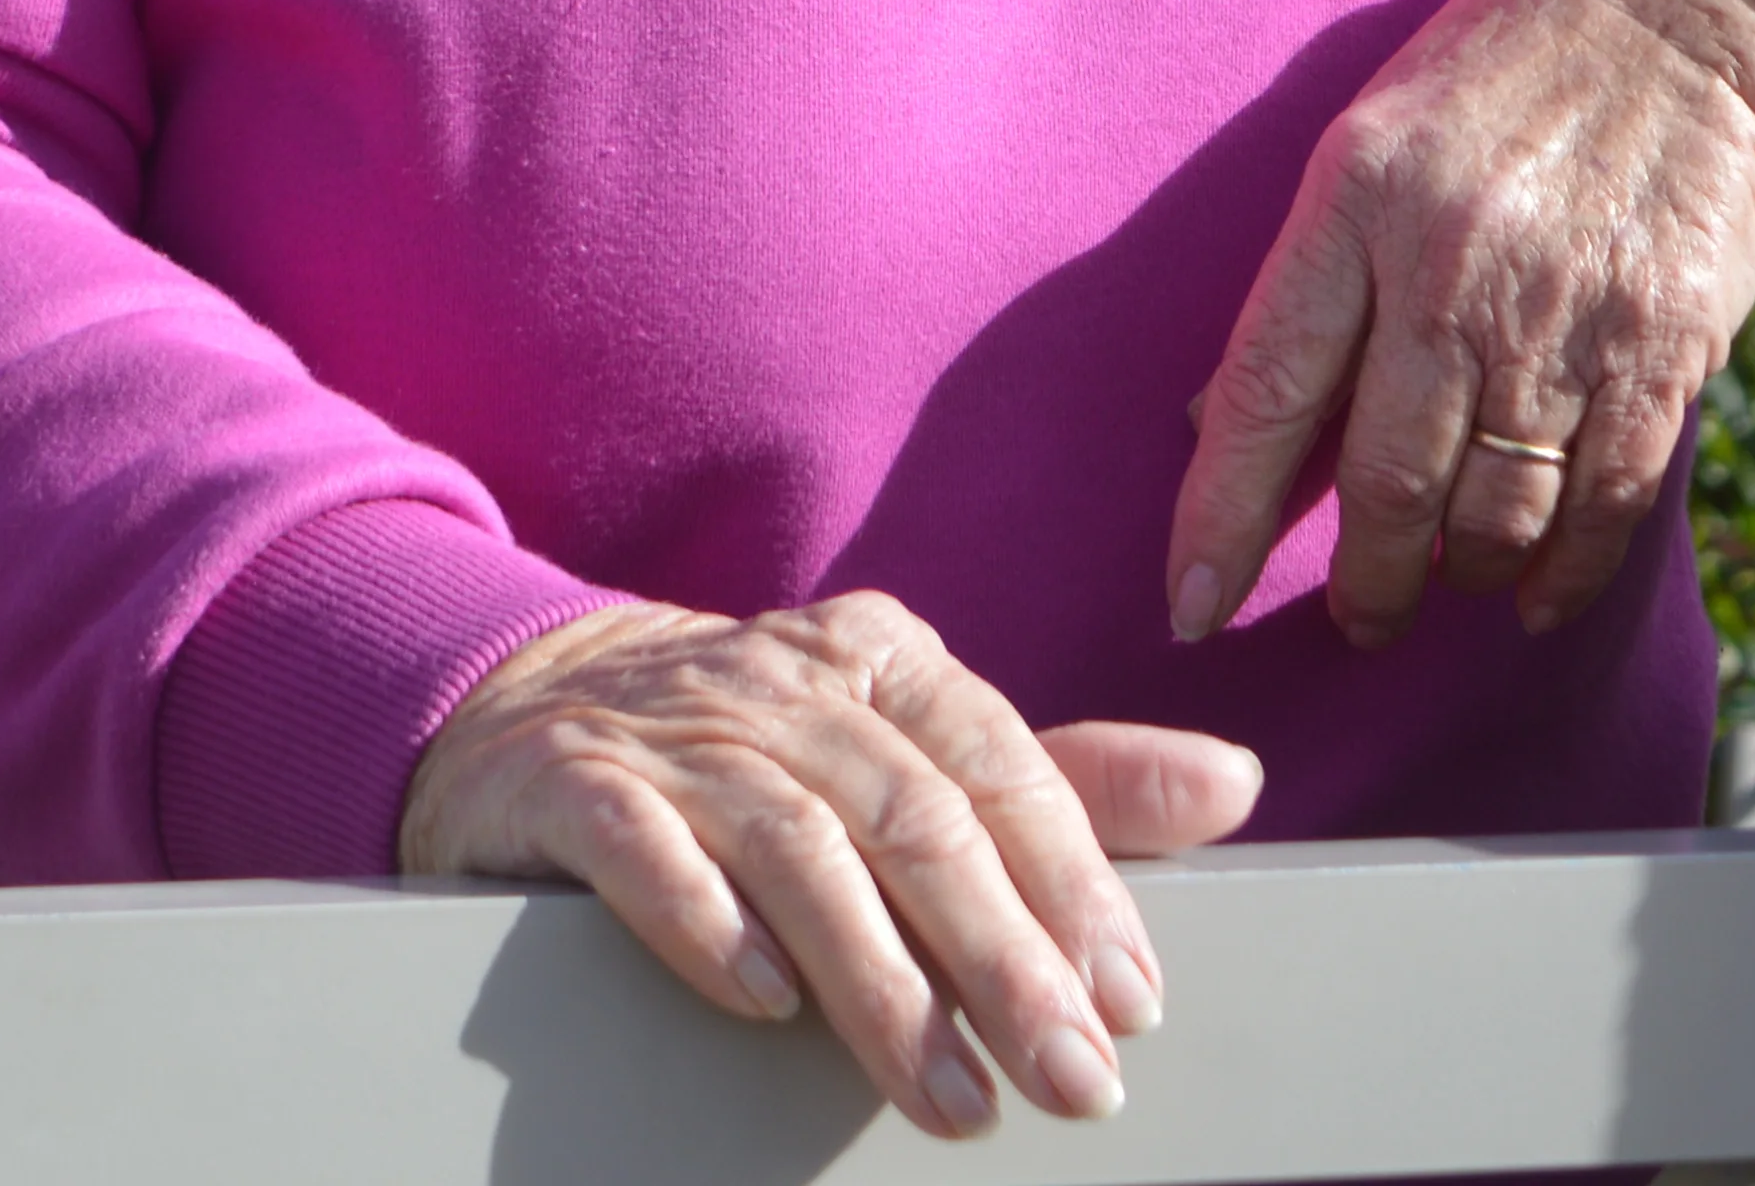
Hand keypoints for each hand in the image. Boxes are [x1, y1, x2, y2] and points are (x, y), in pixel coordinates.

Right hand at [394, 592, 1261, 1137]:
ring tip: (950, 1095)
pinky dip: (706, 921)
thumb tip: (1234, 782)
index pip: (1001, 765)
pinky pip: (644, 848)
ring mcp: (672, 730)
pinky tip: (762, 1001)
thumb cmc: (752, 746)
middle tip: (1072, 1077)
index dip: (1075, 883)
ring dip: (881, 982)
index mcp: (881, 659)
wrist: (521, 706)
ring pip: (797, 848)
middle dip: (1005, 959)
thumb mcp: (907, 746)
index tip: (1133, 1001)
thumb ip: (1065, 776)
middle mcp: (783, 682)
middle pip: (914, 818)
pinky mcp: (571, 784)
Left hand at [1166, 0, 1754, 651]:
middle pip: (1385, 483)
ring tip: (1443, 585)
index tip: (1190, 609)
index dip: (1221, 518)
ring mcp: (1562, 310)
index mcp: (1356, 197)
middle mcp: (1450, 263)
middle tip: (1356, 618)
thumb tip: (1213, 420)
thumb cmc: (1507, 76)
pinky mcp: (1664, 343)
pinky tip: (1535, 592)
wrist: (1691, 13)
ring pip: (1491, 511)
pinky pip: (1601, 501)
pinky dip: (1563, 572)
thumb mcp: (1374, 139)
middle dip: (1363, 585)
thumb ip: (1310, 282)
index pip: (1265, 390)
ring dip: (1458, 577)